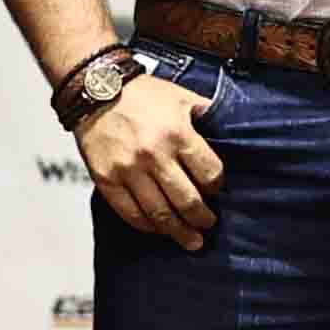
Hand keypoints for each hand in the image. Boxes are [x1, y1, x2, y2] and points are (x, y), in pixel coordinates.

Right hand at [76, 69, 224, 251]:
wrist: (94, 89)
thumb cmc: (144, 94)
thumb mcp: (183, 98)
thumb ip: (208, 116)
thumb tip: (235, 132)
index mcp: (178, 134)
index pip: (210, 174)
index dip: (217, 188)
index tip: (217, 191)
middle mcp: (153, 154)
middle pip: (187, 201)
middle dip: (203, 219)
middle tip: (209, 225)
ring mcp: (127, 169)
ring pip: (159, 213)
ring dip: (178, 231)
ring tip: (191, 240)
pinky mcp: (105, 179)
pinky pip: (129, 213)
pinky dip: (147, 226)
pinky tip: (159, 229)